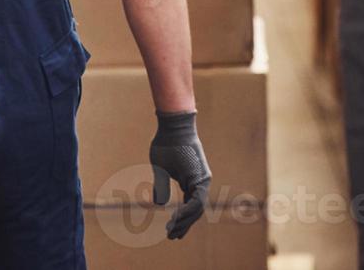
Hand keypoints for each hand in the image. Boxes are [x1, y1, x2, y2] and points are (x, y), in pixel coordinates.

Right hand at [149, 110, 210, 238]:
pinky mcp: (201, 177)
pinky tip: (176, 218)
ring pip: (197, 208)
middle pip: (195, 210)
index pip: (190, 206)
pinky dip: (186, 211)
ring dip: (185, 221)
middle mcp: (201, 182)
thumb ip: (162, 186)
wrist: (173, 126)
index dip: (182, 219)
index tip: (171, 230)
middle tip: (172, 236)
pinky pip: (196, 200)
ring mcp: (203, 180)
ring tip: (172, 231)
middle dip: (183, 225)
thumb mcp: (161, 169)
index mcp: (193, 181)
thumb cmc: (166, 144)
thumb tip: (160, 204)